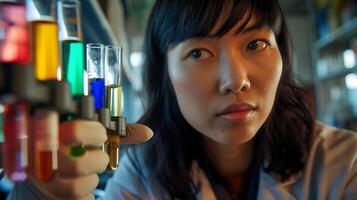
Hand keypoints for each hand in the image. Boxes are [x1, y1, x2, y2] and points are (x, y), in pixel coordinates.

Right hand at [32, 120, 152, 199]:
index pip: (73, 131)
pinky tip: (82, 183)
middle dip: (97, 161)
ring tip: (89, 171)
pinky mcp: (52, 195)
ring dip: (92, 179)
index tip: (101, 134)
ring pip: (76, 188)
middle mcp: (42, 157)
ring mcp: (44, 179)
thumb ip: (116, 132)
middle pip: (74, 166)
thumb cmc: (72, 145)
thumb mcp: (90, 134)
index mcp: (52, 132)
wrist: (45, 167)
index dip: (94, 133)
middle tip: (99, 157)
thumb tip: (147, 132)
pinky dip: (86, 193)